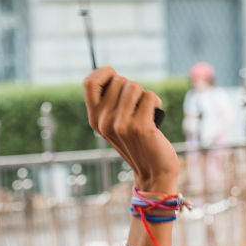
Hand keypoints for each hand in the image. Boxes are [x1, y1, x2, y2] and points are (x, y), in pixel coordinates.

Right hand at [84, 67, 178, 193]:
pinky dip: (156, 103)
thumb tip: (114, 75)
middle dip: (132, 88)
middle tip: (138, 106)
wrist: (154, 173)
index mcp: (94, 119)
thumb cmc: (138, 143)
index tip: (116, 77)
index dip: (104, 73)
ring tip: (147, 111)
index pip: (89, 82)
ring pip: (134, 86)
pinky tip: (155, 117)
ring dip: (145, 95)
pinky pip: (150, 96)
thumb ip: (110, 104)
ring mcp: (121, 125)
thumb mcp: (115, 125)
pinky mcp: (141, 127)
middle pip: (118, 81)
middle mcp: (104, 121)